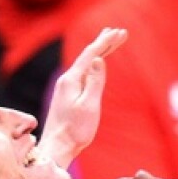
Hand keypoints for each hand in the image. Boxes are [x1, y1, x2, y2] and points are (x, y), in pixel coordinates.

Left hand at [40, 28, 126, 167]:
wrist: (57, 147)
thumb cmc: (75, 130)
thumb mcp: (88, 106)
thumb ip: (94, 82)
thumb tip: (98, 60)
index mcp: (71, 80)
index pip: (91, 54)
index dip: (105, 42)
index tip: (120, 32)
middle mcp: (67, 80)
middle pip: (88, 56)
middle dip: (104, 43)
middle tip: (118, 31)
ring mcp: (66, 87)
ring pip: (85, 63)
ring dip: (99, 51)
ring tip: (108, 40)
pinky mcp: (68, 95)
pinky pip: (84, 73)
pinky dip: (93, 64)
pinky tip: (96, 63)